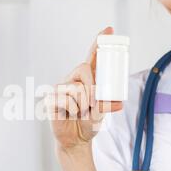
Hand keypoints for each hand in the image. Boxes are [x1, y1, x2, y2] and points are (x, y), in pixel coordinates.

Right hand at [45, 26, 123, 151]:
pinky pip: (66, 99)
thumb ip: (107, 104)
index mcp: (85, 80)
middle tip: (93, 102)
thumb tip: (118, 102)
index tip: (109, 29)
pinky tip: (70, 114)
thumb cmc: (88, 123)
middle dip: (92, 87)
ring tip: (81, 112)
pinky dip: (73, 110)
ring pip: (76, 87)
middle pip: (82, 68)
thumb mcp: (102, 113)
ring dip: (83, 104)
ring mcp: (60, 88)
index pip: (91, 57)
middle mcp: (71, 80)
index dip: (99, 42)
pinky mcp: (51, 99)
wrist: (76, 140)